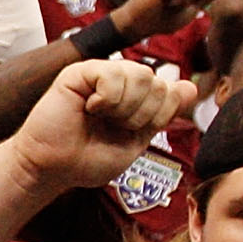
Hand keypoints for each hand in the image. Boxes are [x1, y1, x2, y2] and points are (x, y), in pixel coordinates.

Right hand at [1, 59, 193, 195]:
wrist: (51, 168)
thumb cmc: (86, 160)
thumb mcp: (136, 142)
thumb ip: (163, 115)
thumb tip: (190, 87)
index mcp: (136, 98)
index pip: (171, 91)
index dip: (159, 116)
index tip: (132, 132)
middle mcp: (120, 82)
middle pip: (157, 82)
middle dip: (141, 114)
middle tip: (113, 126)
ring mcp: (100, 74)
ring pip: (140, 74)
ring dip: (124, 107)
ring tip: (101, 117)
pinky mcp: (80, 73)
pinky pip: (112, 73)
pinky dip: (107, 97)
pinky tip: (90, 107)